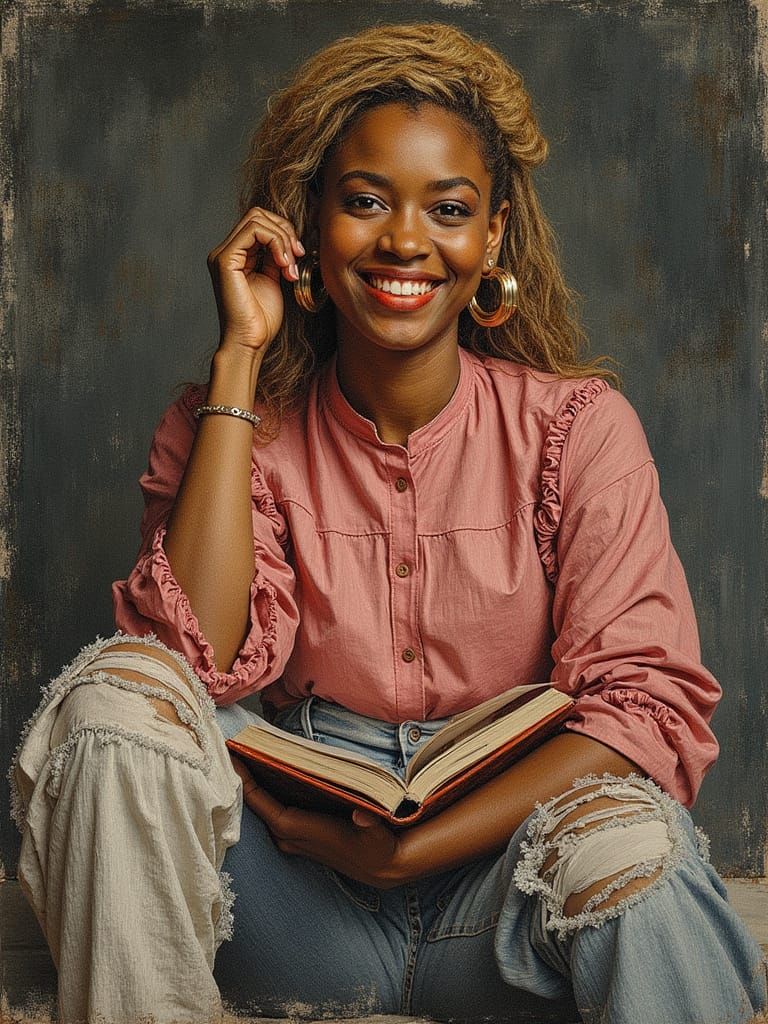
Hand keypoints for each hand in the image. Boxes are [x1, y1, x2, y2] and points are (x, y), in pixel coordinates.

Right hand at [207, 208, 305, 353]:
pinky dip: (276, 243)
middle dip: (284, 230)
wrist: (250, 343)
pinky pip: (253, 231)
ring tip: (290, 267)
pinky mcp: (225, 260)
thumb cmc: (261, 320)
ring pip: (256, 219)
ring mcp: (222, 254)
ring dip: (283, 239)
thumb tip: (287, 239)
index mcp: (236, 256)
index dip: (283, 232)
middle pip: (257, 214)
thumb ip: (275, 257)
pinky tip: (283, 266)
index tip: (298, 255)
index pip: (259, 223)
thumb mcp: (274, 280)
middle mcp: (225, 252)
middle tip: (297, 256)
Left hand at [229, 755, 406, 889]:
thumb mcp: (375, 833)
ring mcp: (290, 838)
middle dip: (243, 776)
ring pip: (262, 808)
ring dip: (252, 784)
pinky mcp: (296, 837)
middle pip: (256, 803)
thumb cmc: (375, 847)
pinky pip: (270, 812)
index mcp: (299, 829)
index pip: (261, 803)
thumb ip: (369, 822)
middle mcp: (288, 836)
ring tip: (243, 753)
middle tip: (233, 744)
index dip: (244, 780)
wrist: (381, 868)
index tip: (231, 755)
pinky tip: (263, 773)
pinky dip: (263, 793)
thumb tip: (362, 814)